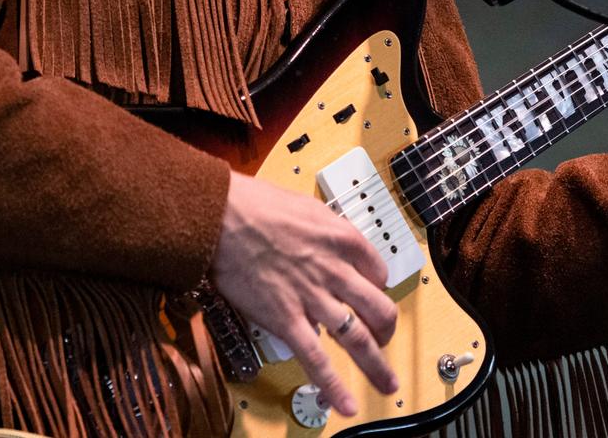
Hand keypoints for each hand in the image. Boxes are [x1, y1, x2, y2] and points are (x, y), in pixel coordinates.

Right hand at [210, 172, 399, 415]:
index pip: (379, 272)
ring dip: (376, 365)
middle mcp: (334, 271)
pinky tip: (344, 403)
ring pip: (357, 338)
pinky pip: (316, 358)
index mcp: (342, 239)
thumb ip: (325, 231)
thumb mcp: (306, 207)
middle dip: (387, 330)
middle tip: (385, 340)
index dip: (377, 287)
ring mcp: (313, 298)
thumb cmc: (254, 206)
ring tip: (386, 383)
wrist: (219, 216)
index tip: (369, 294)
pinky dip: (333, 385)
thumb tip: (329, 245)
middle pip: (379, 309)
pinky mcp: (286, 320)